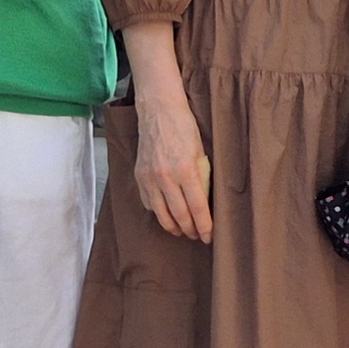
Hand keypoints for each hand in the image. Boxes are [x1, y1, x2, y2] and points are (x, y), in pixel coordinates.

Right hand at [133, 89, 212, 242]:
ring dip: (173, 227)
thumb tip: (203, 203)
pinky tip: (166, 213)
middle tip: (197, 235)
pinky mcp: (139, 177)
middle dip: (190, 230)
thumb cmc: (183, 127)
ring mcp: (149, 178)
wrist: (158, 111)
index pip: (197, 208)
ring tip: (183, 230)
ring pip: (161, 215)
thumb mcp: (200, 152)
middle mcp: (165, 177)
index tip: (209, 236)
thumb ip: (201, 178)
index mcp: (185, 170)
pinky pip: (148, 203)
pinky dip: (158, 212)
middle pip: (179, 216)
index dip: (204, 226)